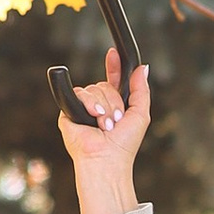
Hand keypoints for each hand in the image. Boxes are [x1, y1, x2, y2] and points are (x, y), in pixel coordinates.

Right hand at [60, 50, 150, 213]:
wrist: (106, 159)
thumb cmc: (124, 144)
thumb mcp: (140, 114)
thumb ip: (142, 90)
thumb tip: (143, 67)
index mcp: (114, 105)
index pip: (112, 79)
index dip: (113, 66)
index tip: (112, 54)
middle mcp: (97, 105)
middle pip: (104, 84)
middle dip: (114, 101)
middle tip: (115, 121)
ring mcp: (83, 108)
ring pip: (93, 89)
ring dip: (104, 107)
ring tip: (105, 125)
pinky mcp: (69, 111)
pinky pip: (78, 93)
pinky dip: (89, 103)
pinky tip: (94, 117)